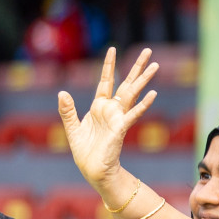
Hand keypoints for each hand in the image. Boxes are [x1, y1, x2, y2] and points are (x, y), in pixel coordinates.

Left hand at [57, 48, 158, 196]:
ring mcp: (118, 117)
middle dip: (136, 67)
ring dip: (144, 80)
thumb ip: (68, 110)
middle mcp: (112, 109)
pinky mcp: (121, 128)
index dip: (109, 65)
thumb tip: (62, 92)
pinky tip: (153, 94)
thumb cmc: (85, 151)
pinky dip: (143, 105)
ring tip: (156, 66)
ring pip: (133, 93)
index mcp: (99, 107)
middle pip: (127, 83)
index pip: (106, 81)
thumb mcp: (72, 127)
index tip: (112, 49)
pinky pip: (133, 114)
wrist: (92, 169)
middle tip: (148, 51)